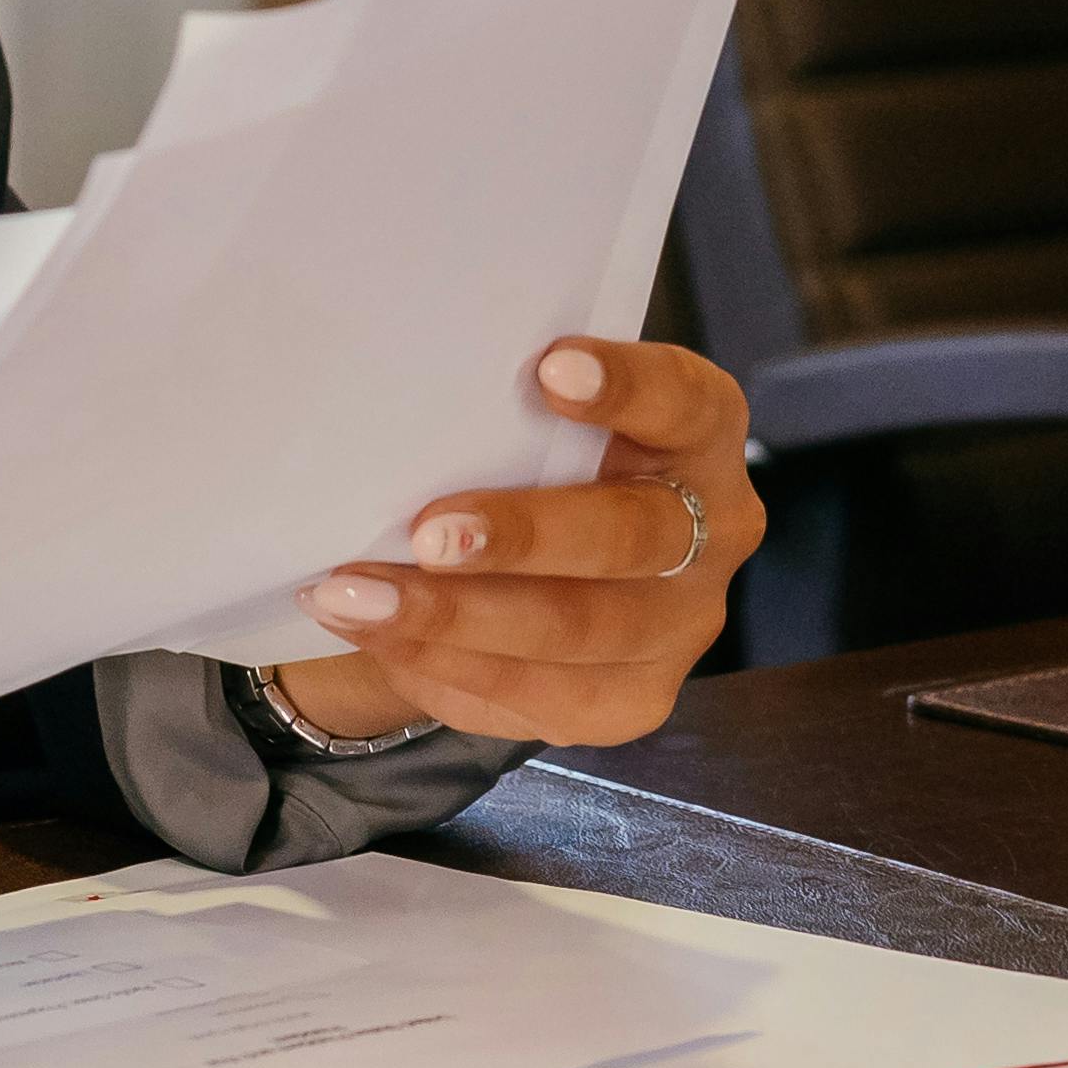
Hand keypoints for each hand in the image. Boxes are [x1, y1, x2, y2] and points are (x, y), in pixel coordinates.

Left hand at [271, 337, 761, 749]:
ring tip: (354, 597)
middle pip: (632, 537)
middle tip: (427, 534)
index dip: (625, 385)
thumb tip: (389, 405)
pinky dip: (443, 665)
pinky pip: (538, 697)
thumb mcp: (533, 423)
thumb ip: (503, 413)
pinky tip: (376, 636)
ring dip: (454, 618)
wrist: (535, 570)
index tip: (549, 368)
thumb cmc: (529, 461)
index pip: (682, 400)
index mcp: (698, 433)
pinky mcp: (635, 699)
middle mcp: (713, 529)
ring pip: (577, 633)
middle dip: (523, 538)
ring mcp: (681, 624)